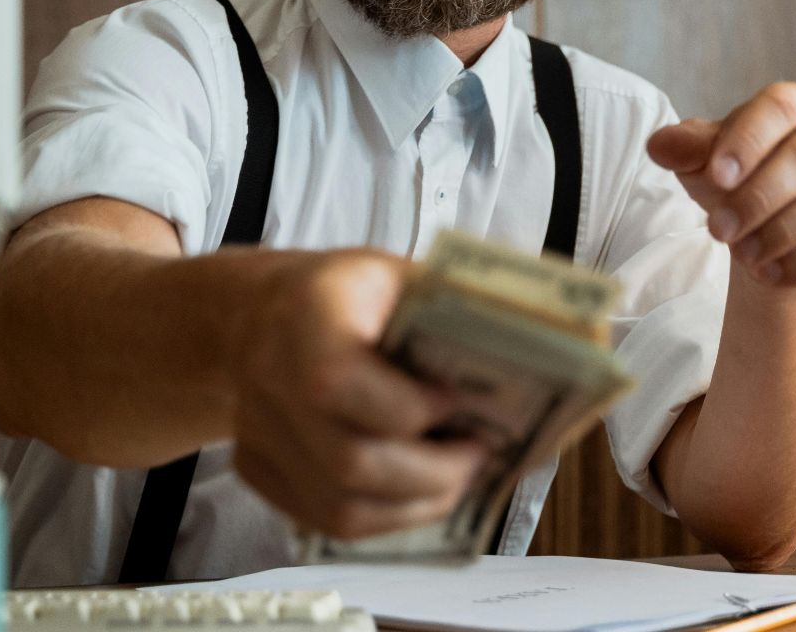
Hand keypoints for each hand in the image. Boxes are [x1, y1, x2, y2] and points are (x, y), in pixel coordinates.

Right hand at [228, 250, 482, 538]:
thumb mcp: (400, 276)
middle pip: (349, 460)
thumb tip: (541, 352)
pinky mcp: (255, 471)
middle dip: (432, 472)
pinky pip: (324, 519)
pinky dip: (384, 516)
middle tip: (478, 456)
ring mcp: (254, 432)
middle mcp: (268, 376)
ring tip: (457, 477)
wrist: (260, 312)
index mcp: (306, 313)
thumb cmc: (349, 294)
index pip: (338, 380)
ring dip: (415, 504)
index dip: (409, 406)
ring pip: (340, 508)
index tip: (458, 401)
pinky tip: (417, 490)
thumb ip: (452, 311)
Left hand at [648, 82, 795, 285]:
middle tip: (718, 230)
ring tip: (742, 255)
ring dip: (784, 230)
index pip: (779, 109)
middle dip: (760, 197)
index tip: (717, 177)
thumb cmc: (731, 179)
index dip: (749, 141)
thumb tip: (660, 145)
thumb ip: (683, 149)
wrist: (755, 228)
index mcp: (793, 106)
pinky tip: (769, 273)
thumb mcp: (700, 160)